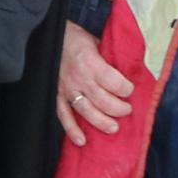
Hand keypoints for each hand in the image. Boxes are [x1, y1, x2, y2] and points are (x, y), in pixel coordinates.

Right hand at [58, 21, 134, 140]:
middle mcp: (79, 78)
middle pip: (103, 101)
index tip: (130, 90)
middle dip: (119, 108)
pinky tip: (81, 141)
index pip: (113, 82)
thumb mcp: (95, 40)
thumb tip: (127, 70)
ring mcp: (67, 89)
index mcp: (91, 62)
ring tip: (114, 127)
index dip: (126, 89)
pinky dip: (72, 130)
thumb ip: (108, 57)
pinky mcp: (56, 96)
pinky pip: (63, 116)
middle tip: (127, 110)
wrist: (47, 36)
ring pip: (86, 111)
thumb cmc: (74, 37)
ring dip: (102, 122)